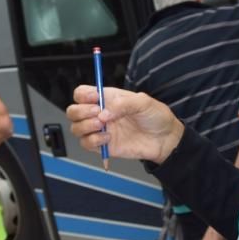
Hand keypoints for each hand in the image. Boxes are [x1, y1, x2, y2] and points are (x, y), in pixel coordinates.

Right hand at [66, 86, 183, 164]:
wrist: (165, 139)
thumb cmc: (156, 117)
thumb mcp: (143, 102)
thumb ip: (123, 104)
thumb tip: (103, 114)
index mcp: (107, 98)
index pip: (82, 93)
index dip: (82, 95)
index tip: (94, 99)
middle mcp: (100, 113)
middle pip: (73, 111)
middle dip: (80, 112)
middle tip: (97, 113)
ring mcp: (100, 130)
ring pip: (76, 128)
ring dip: (85, 126)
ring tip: (103, 126)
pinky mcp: (103, 146)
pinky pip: (86, 144)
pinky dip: (93, 141)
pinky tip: (107, 138)